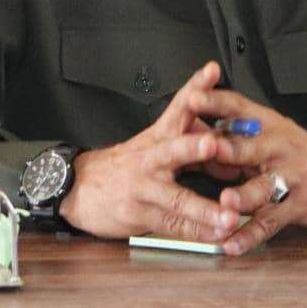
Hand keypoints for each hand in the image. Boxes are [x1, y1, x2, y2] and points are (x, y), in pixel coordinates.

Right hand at [59, 61, 241, 241]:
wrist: (77, 186)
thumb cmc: (123, 165)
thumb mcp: (151, 145)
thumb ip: (187, 142)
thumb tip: (225, 143)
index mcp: (157, 136)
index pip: (178, 105)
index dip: (195, 87)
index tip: (211, 71)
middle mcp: (150, 159)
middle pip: (173, 149)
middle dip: (194, 146)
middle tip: (214, 143)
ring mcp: (144, 188)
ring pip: (177, 198)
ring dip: (206, 209)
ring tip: (229, 214)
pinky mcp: (139, 214)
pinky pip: (172, 226)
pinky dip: (197, 233)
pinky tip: (216, 236)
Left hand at [188, 87, 306, 255]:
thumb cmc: (293, 150)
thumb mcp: (269, 131)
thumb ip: (234, 131)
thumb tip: (192, 130)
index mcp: (267, 125)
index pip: (239, 107)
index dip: (216, 102)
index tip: (194, 97)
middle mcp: (278, 148)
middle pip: (252, 148)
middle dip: (231, 149)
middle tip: (211, 148)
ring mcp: (290, 178)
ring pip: (263, 188)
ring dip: (243, 196)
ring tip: (226, 202)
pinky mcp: (296, 207)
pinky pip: (270, 223)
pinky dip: (248, 236)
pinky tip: (231, 244)